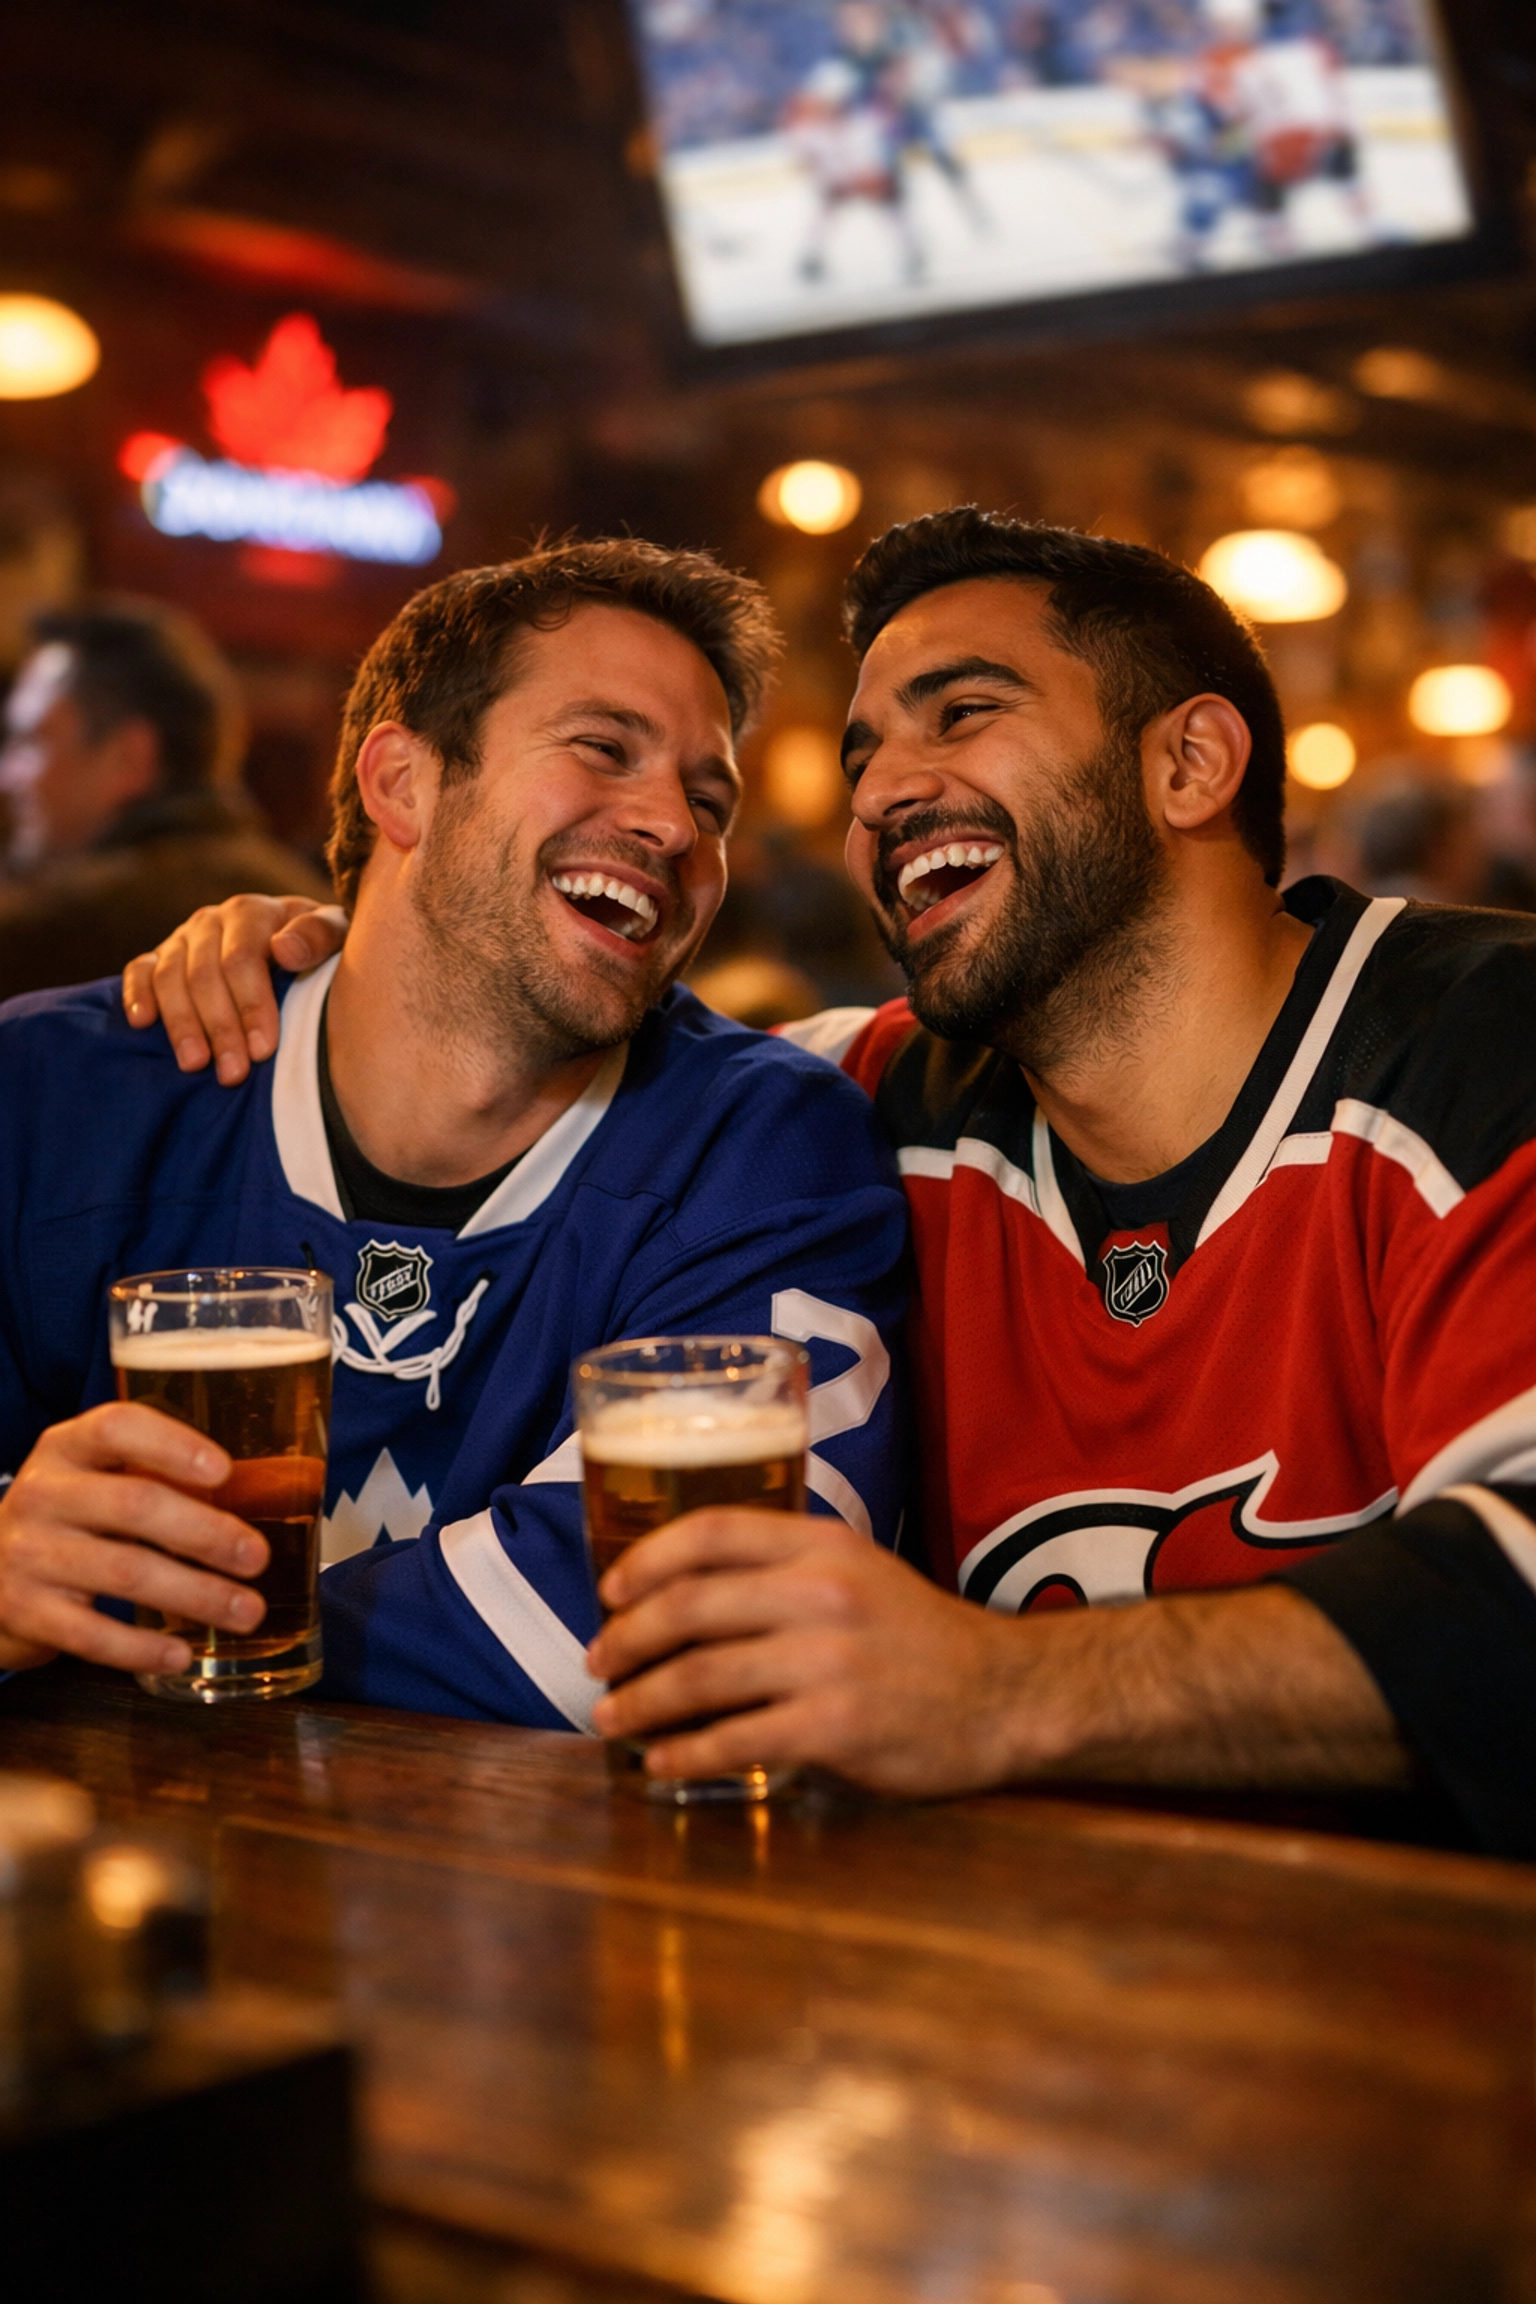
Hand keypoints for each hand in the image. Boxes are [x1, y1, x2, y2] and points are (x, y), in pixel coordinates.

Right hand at [0, 1405, 270, 1675]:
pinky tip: (182, 1653)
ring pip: (125, 1572)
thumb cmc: (66, 1519)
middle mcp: (43, 1493)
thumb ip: (152, 1475)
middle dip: (206, 1532)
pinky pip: (91, 1633)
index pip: (117, 1427)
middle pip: (134, 1505)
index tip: (225, 1471)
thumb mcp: (92, 1479)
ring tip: (247, 1612)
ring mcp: (28, 1554)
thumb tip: (259, 1492)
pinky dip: (141, 1648)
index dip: (173, 1445)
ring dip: (196, 1594)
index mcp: (66, 1448)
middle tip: (258, 1557)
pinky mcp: (23, 1611)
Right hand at [122, 895, 348, 1082]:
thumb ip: (319, 936)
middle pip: (204, 975)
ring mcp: (183, 938)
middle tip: (232, 1073)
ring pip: (170, 977)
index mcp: (253, 913)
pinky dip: (137, 994)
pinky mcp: (161, 956)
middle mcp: (212, 921)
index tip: (264, 1050)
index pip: (243, 959)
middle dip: (220, 1027)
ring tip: (195, 1064)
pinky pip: (140, 970)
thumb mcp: (337, 936)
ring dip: (181, 1024)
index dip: (252, 1006)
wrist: (300, 942)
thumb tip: (284, 949)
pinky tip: (142, 1023)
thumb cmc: (322, 949)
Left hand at [588, 1512, 1407, 1798]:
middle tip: (597, 1663)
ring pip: (703, 1675)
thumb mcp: (859, 1573)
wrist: (1007, 1695)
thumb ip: (785, 1570)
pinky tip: (662, 1761)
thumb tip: (684, 1594)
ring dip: (643, 1700)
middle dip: (628, 1638)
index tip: (610, 1590)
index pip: (713, 1530)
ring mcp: (829, 1660)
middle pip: (691, 1606)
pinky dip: (687, 1752)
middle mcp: (822, 1593)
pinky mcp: (837, 1724)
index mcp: (823, 1544)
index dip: (648, 1558)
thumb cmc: (922, 1638)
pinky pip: (738, 1738)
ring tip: (612, 1718)